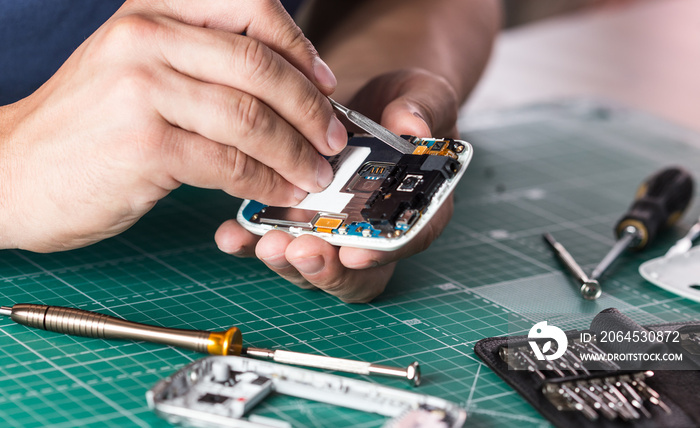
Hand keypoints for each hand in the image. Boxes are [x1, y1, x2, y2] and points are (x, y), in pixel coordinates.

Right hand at [0, 0, 346, 251]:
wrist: (12, 171)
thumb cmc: (86, 126)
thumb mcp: (137, 68)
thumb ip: (202, 64)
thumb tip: (286, 87)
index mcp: (154, 10)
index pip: (250, 7)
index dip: (300, 47)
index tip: (325, 85)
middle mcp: (148, 37)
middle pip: (262, 65)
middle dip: (312, 109)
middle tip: (333, 140)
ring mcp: (144, 89)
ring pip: (253, 117)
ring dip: (296, 152)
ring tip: (315, 175)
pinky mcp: (145, 144)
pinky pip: (230, 162)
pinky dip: (266, 181)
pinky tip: (278, 192)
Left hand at [216, 69, 459, 301]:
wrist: (367, 96)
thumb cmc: (402, 104)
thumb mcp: (421, 97)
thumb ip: (421, 112)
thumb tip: (414, 125)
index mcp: (416, 206)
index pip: (406, 241)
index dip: (381, 252)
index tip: (353, 251)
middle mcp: (374, 228)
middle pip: (354, 270)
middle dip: (325, 266)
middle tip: (300, 249)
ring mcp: (332, 228)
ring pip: (311, 263)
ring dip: (287, 259)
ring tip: (266, 242)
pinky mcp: (296, 217)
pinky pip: (276, 240)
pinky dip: (252, 241)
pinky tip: (231, 234)